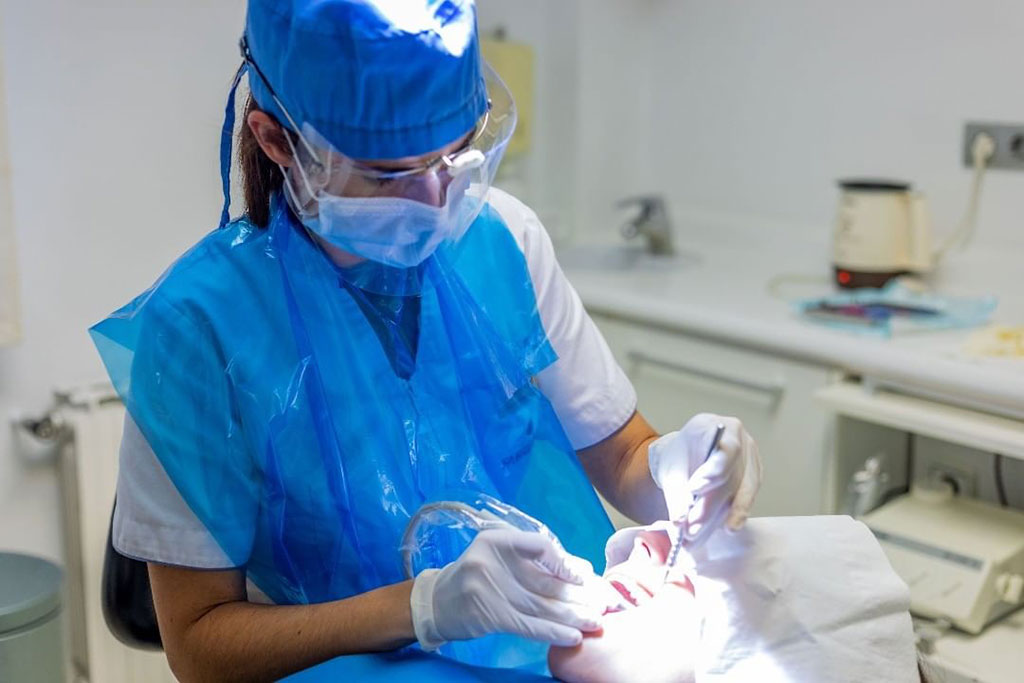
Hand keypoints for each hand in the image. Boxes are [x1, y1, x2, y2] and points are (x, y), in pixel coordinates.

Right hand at [409, 528, 602, 649]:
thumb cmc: (477, 576)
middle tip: (603, 603)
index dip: (566, 562)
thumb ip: (535, 562)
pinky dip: (553, 632)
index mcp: (497, 539)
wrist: (438, 601)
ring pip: (541, 605)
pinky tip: (573, 636)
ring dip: (572, 616)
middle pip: (545, 580)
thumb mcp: (500, 557)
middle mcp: (491, 560)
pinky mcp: (488, 615)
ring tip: (595, 621)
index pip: (541, 545)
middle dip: (577, 595)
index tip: (585, 577)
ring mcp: (487, 588)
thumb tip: (581, 570)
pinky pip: (528, 626)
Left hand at [648, 413, 761, 544]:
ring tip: (707, 533)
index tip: (695, 490)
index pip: (723, 449)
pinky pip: (748, 495)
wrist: (688, 456)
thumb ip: (676, 495)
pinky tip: (729, 526)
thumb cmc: (681, 458)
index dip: (713, 472)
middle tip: (693, 527)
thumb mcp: (672, 472)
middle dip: (711, 505)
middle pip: (731, 475)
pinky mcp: (754, 473)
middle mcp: (737, 438)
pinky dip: (736, 512)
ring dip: (725, 514)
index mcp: (711, 425)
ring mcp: (749, 455)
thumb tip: (680, 521)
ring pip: (743, 488)